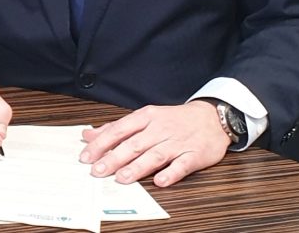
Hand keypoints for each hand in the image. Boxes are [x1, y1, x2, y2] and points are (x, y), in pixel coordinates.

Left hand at [79, 100, 229, 186]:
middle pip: (134, 144)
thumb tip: (88, 135)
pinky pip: (182, 165)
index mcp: (145, 117)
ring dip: (138, 167)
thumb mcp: (144, 118)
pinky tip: (160, 182)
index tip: (86, 156)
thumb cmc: (173, 119)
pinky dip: (171, 173)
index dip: (101, 143)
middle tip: (97, 171)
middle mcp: (160, 129)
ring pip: (155, 154)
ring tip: (122, 178)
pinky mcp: (195, 155)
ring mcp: (177, 142)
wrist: (211, 117)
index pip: (118, 130)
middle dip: (114, 158)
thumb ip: (116, 128)